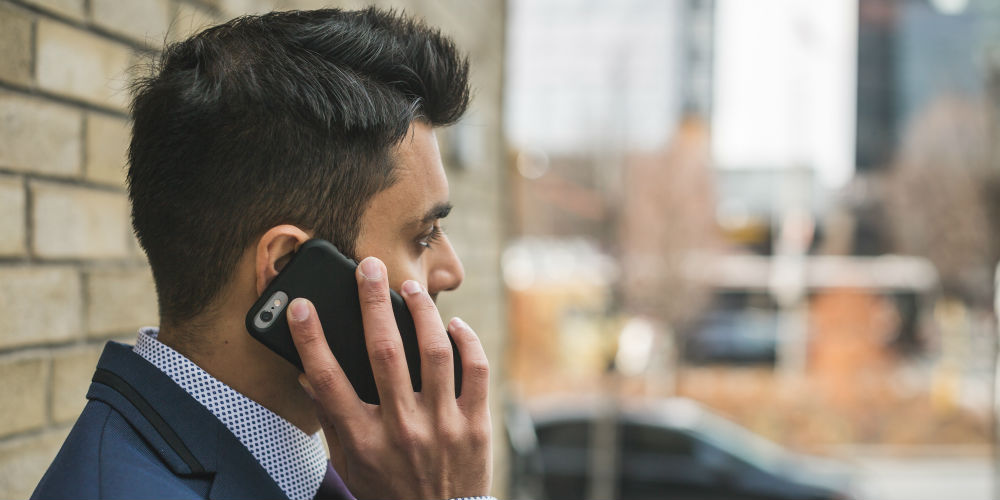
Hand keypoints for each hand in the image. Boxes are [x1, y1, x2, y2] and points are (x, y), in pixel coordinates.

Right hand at [287, 256, 491, 499]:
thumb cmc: (388, 494)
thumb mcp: (350, 465)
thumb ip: (331, 420)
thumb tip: (309, 375)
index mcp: (363, 440)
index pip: (328, 380)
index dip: (311, 339)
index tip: (301, 307)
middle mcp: (402, 429)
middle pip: (384, 352)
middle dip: (372, 302)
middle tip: (368, 268)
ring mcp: (443, 426)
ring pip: (434, 352)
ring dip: (421, 312)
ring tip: (410, 288)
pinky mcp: (476, 426)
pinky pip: (476, 371)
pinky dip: (467, 341)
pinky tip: (453, 324)